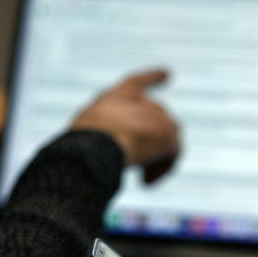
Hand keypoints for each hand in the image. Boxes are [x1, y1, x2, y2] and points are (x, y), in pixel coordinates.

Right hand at [71, 69, 179, 183]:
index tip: (168, 73)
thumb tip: (121, 150)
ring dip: (154, 160)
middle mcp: (143, 101)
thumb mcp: (92, 132)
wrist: (97, 144)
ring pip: (166, 141)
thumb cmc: (86, 141)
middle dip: (147, 145)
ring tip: (141, 177)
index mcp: (121, 95)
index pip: (140, 82)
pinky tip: (145, 182)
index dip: (153, 78)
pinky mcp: (168, 134)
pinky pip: (172, 156)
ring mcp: (159, 116)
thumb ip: (108, 133)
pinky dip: (160, 170)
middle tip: (134, 165)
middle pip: (155, 124)